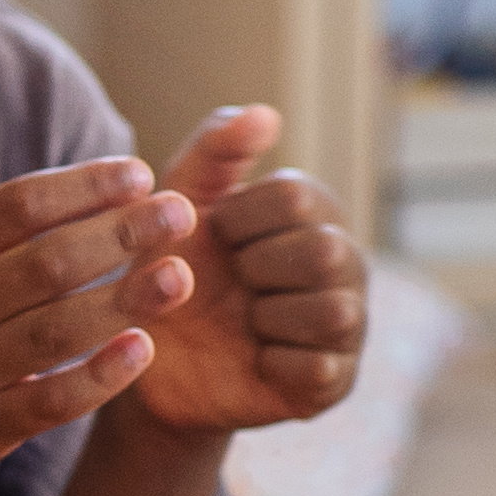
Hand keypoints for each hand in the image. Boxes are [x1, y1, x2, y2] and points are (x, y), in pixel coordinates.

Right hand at [0, 56, 193, 495]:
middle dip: (118, 236)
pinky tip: (144, 348)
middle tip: (181, 211)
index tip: (139, 172)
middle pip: (43, 265)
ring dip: (123, 302)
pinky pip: (50, 400)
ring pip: (54, 332)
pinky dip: (98, 377)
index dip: (80, 187)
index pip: (14, 209)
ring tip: (181, 274)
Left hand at [124, 105, 365, 433]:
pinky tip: (251, 357)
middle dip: (259, 269)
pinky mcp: (334, 381)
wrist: (147, 359)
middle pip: (326, 252)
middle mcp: (344, 260)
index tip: (215, 238)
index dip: (239, 221)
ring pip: (334, 311)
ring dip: (268, 317)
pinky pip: (320, 369)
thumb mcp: (178, 202)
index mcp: (313, 210)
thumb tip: (266, 114)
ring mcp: (347, 323)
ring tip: (243, 321)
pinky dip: (273, 363)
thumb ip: (215, 150)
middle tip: (232, 283)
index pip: (297, 197)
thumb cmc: (168, 269)